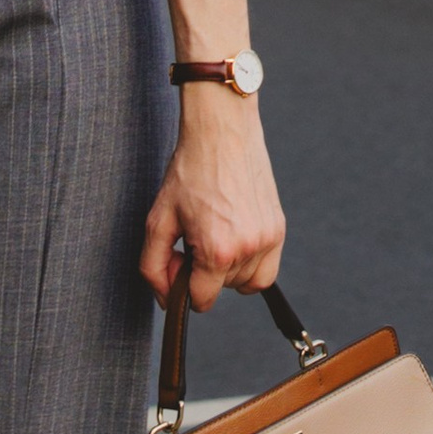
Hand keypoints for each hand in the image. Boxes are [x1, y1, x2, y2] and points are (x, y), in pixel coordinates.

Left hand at [141, 95, 284, 309]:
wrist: (222, 132)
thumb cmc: (188, 172)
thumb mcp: (157, 220)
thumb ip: (153, 267)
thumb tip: (167, 299)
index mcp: (217, 250)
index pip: (202, 301)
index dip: (183, 285)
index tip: (179, 257)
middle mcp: (248, 249)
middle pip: (223, 291)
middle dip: (204, 274)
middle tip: (193, 237)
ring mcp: (268, 239)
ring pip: (246, 283)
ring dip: (227, 270)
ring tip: (214, 234)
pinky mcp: (279, 229)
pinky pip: (266, 271)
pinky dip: (250, 264)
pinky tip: (233, 238)